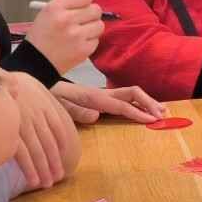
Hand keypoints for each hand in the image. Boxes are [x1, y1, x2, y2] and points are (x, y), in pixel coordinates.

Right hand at [9, 72, 76, 189]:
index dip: (62, 146)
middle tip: (57, 177)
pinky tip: (32, 179)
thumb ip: (46, 102)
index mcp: (44, 105)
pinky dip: (28, 167)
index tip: (64, 158)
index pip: (58, 129)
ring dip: (43, 169)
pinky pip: (20, 152)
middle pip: (48, 143)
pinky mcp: (9, 129)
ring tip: (46, 183)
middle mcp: (36, 115)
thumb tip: (74, 112)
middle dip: (53, 163)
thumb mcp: (33, 87)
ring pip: (37, 150)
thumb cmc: (11, 84)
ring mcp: (23, 123)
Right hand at [24, 0, 104, 72]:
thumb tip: (88, 2)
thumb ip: (68, 4)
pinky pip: (96, 40)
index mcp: (56, 7)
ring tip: (78, 33)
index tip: (82, 5)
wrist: (36, 63)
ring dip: (91, 29)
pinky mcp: (83, 50)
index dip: (85, 0)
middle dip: (90, 15)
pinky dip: (89, 42)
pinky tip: (77, 44)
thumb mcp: (47, 13)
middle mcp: (67, 20)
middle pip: (96, 9)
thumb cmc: (41, 37)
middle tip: (81, 20)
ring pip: (99, 25)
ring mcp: (76, 36)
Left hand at [51, 82, 165, 123]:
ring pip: (130, 94)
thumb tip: (96, 116)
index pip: (121, 105)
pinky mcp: (100, 97)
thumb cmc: (48, 96)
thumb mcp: (58, 104)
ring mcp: (102, 94)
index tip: (152, 120)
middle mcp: (101, 94)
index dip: (138, 112)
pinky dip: (138, 102)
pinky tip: (144, 108)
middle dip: (148, 103)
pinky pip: (123, 98)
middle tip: (162, 114)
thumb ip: (76, 110)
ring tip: (161, 110)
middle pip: (132, 94)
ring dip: (146, 101)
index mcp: (94, 97)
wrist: (39, 81)